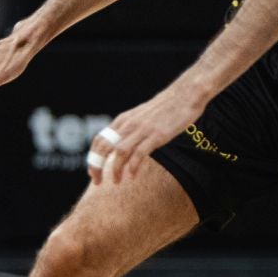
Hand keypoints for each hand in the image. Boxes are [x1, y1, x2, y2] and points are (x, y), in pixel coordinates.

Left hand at [86, 80, 209, 186]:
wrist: (184, 95)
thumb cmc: (163, 108)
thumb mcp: (140, 117)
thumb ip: (129, 129)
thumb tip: (121, 146)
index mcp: (122, 120)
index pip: (99, 140)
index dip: (93, 158)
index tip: (93, 173)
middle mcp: (128, 124)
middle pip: (104, 147)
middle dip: (97, 166)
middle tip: (97, 181)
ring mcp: (142, 129)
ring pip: (120, 152)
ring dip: (115, 169)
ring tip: (117, 181)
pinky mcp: (157, 135)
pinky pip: (140, 153)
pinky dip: (133, 166)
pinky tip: (133, 176)